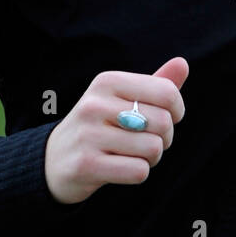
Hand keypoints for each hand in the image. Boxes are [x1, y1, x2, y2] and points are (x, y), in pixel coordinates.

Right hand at [43, 57, 188, 204]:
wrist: (53, 159)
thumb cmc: (100, 126)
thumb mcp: (123, 99)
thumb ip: (156, 84)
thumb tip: (182, 63)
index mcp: (107, 82)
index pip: (167, 92)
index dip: (176, 111)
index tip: (166, 118)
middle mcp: (94, 104)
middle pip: (163, 122)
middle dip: (164, 138)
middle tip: (145, 141)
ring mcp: (88, 135)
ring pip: (153, 149)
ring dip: (151, 158)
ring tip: (131, 154)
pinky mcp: (86, 165)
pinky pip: (138, 171)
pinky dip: (138, 173)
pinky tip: (121, 168)